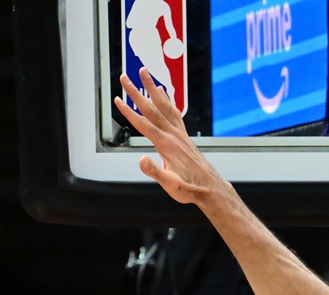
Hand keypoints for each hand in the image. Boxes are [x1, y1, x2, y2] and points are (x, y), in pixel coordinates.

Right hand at [114, 69, 229, 205]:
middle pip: (151, 109)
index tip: (117, 99)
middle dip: (136, 92)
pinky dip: (166, 99)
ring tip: (143, 72)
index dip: (129, 112)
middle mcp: (174, 135)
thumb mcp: (171, 185)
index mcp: (167, 145)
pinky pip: (174, 112)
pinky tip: (163, 91)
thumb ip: (156, 172)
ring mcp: (180, 133)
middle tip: (124, 76)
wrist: (210, 188)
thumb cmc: (190, 189)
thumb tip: (141, 160)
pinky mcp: (183, 135)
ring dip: (152, 87)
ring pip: (163, 105)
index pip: (144, 124)